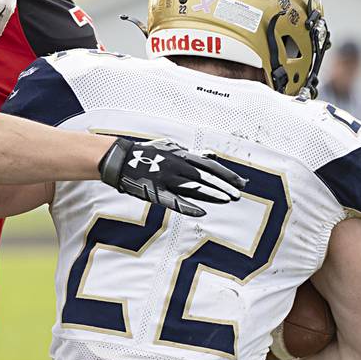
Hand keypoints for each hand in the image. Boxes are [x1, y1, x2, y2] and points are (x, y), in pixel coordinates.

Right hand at [98, 139, 246, 217]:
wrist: (120, 159)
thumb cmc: (146, 154)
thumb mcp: (169, 148)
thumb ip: (190, 153)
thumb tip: (210, 155)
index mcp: (180, 155)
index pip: (208, 165)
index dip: (226, 174)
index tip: (240, 182)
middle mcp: (175, 165)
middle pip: (205, 176)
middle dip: (224, 185)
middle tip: (238, 194)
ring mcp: (166, 178)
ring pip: (193, 187)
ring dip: (212, 194)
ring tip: (227, 200)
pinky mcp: (155, 191)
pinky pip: (174, 200)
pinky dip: (188, 206)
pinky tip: (202, 211)